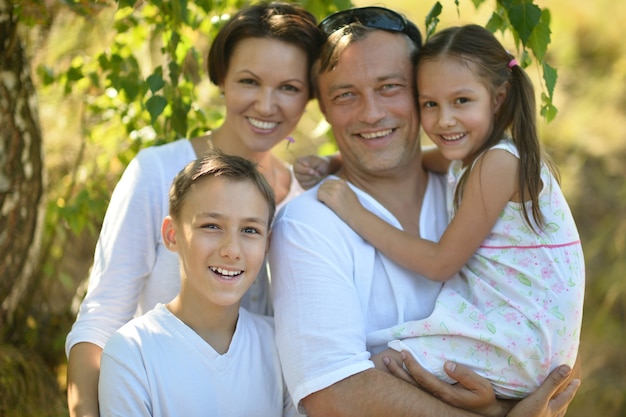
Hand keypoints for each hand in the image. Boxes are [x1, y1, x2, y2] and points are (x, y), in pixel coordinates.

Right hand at [294, 155, 331, 188]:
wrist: (325, 169)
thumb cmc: (320, 163)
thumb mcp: (317, 160)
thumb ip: (311, 163)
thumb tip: (306, 166)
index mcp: (297, 163)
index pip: (297, 168)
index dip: (306, 170)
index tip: (314, 171)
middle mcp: (296, 172)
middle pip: (300, 177)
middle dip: (311, 176)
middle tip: (318, 174)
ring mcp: (299, 180)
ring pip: (304, 183)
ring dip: (313, 180)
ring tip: (319, 176)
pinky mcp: (304, 186)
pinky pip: (307, 187)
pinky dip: (313, 184)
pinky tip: (317, 180)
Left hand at [317, 179, 360, 220]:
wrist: (356, 214)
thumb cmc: (353, 206)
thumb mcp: (349, 191)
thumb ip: (341, 187)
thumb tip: (331, 186)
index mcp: (343, 182)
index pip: (328, 182)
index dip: (326, 189)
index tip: (328, 196)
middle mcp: (338, 184)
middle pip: (323, 185)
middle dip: (323, 192)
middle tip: (326, 200)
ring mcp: (335, 190)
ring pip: (320, 190)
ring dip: (321, 196)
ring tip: (327, 202)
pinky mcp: (331, 197)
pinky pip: (319, 195)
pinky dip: (320, 199)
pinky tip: (325, 203)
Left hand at [384, 351, 500, 415]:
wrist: (486, 412)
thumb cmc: (484, 397)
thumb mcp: (481, 386)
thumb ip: (465, 375)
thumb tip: (447, 363)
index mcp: (445, 393)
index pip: (422, 378)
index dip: (412, 365)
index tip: (404, 353)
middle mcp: (435, 396)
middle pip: (411, 384)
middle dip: (397, 371)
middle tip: (386, 357)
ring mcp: (433, 397)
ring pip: (410, 386)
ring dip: (398, 374)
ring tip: (387, 362)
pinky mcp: (434, 396)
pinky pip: (415, 387)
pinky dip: (405, 378)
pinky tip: (399, 370)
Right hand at [507, 364, 579, 416]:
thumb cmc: (526, 415)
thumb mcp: (539, 397)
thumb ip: (552, 383)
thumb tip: (567, 368)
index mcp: (553, 408)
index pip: (566, 396)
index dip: (572, 387)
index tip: (577, 380)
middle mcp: (551, 415)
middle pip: (563, 404)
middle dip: (567, 395)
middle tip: (572, 389)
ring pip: (556, 411)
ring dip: (559, 404)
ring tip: (560, 400)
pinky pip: (547, 415)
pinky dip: (549, 410)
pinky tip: (544, 411)